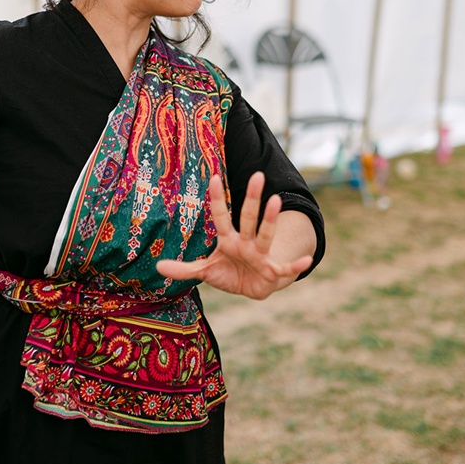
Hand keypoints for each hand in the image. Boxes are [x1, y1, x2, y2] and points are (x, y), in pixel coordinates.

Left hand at [156, 172, 312, 299]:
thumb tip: (158, 267)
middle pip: (248, 218)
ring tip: (276, 200)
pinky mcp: (272, 272)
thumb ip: (183, 269)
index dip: (216, 199)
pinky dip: (296, 265)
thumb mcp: (205, 271)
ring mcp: (261, 256)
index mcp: (229, 240)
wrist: (252, 288)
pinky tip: (307, 259)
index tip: (212, 177)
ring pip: (265, 236)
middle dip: (252, 199)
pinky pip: (285, 268)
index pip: (221, 217)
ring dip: (270, 220)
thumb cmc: (229, 273)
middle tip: (257, 175)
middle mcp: (246, 243)